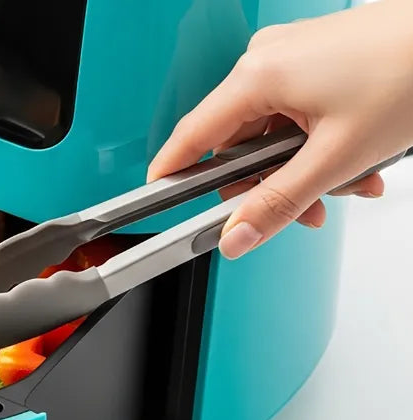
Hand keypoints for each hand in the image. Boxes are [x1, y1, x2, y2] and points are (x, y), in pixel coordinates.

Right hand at [147, 1, 412, 258]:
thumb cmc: (410, 73)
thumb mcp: (337, 157)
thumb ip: (278, 203)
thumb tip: (236, 235)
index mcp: (257, 76)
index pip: (192, 137)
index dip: (172, 175)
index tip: (159, 201)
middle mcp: (266, 59)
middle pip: (239, 144)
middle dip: (273, 184)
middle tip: (308, 210)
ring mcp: (292, 56)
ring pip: (274, 133)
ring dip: (306, 168)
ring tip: (352, 182)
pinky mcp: (315, 58)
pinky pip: (297, 113)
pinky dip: (320, 142)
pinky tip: (354, 158)